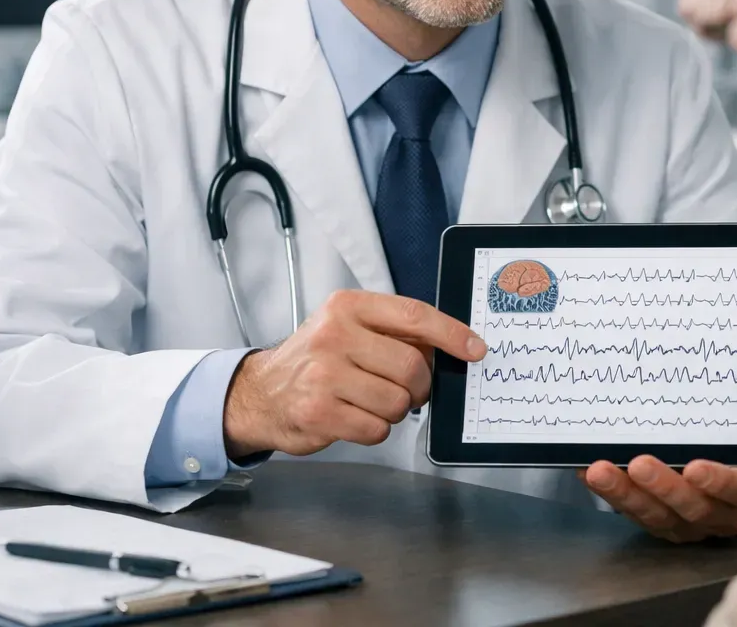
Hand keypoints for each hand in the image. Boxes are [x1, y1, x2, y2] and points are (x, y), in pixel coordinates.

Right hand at [222, 291, 485, 458]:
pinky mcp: (318, 412)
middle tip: (405, 390)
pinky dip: (374, 429)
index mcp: (348, 307)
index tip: (475, 349)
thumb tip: (451, 347)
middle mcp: (334, 335)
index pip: (414, 315)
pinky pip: (376, 429)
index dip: (451, 334)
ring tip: (369, 402)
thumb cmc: (315, 360)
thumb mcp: (348, 327)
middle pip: (411, 366)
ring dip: (394, 410)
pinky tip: (353, 417)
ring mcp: (323, 375)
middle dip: (418, 386)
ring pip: (397, 402)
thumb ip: (393, 331)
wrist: (260, 393)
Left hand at [581, 388, 736, 541]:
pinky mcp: (655, 516)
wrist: (734, 476)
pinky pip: (631, 509)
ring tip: (602, 472)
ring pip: (654, 513)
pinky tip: (590, 473)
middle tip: (640, 463)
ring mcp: (683, 517)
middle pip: (689, 507)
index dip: (718, 482)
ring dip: (625, 494)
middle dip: (663, 487)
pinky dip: (610, 493)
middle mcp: (716, 511)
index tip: (698, 467)